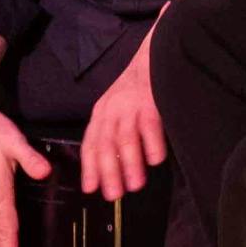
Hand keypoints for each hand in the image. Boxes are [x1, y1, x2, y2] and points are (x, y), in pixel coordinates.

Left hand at [79, 42, 166, 199]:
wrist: (156, 52)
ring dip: (129, 164)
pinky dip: (152, 145)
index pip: (90, 143)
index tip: (90, 188)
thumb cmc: (140, 86)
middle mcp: (112, 108)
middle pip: (105, 144)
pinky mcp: (150, 100)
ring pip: (125, 139)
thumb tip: (114, 167)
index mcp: (102, 112)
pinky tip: (156, 161)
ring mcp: (131, 104)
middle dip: (108, 172)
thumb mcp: (119, 106)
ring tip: (135, 185)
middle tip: (113, 195)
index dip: (89, 167)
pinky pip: (150, 127)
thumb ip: (114, 131)